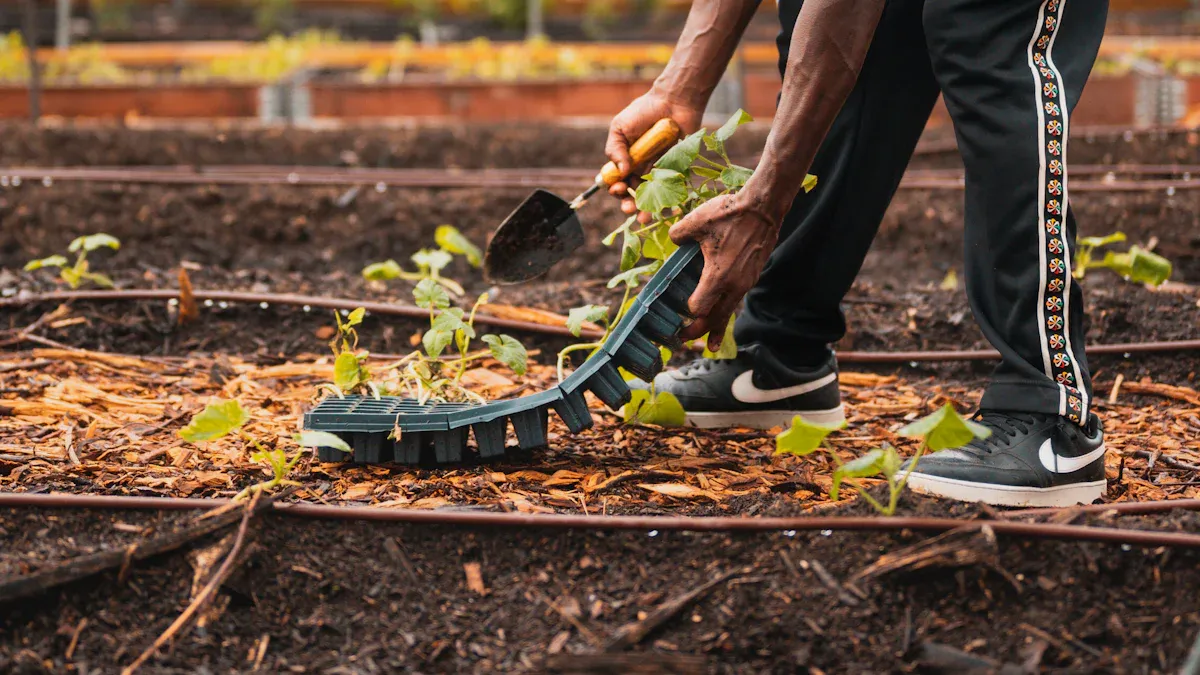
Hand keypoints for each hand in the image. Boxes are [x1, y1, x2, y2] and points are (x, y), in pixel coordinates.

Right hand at [605, 90, 702, 222]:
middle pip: (633, 193)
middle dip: (629, 204)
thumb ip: (615, 149)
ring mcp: (659, 171)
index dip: (615, 189)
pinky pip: (671, 189)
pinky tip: (664, 209)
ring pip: (651, 196)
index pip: (617, 182)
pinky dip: (667, 201)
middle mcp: (641, 168)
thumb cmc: (643, 111)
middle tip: (629, 208)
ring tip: (644, 218)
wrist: (673, 101)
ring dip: (646, 209)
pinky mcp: (676, 170)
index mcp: (626, 160)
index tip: (617, 188)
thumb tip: (620, 172)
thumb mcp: (620, 128)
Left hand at [669, 192, 779, 351]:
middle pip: (715, 318)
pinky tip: (722, 309)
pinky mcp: (753, 276)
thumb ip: (678, 234)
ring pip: (729, 311)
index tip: (680, 308)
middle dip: (700, 331)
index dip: (688, 310)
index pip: (699, 307)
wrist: (764, 208)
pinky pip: (737, 298)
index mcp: (718, 276)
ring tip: (711, 345)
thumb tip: (674, 240)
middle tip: (684, 339)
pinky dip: (727, 308)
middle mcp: (734, 285)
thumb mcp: (696, 221)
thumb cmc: (730, 214)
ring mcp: (746, 282)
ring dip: (717, 327)